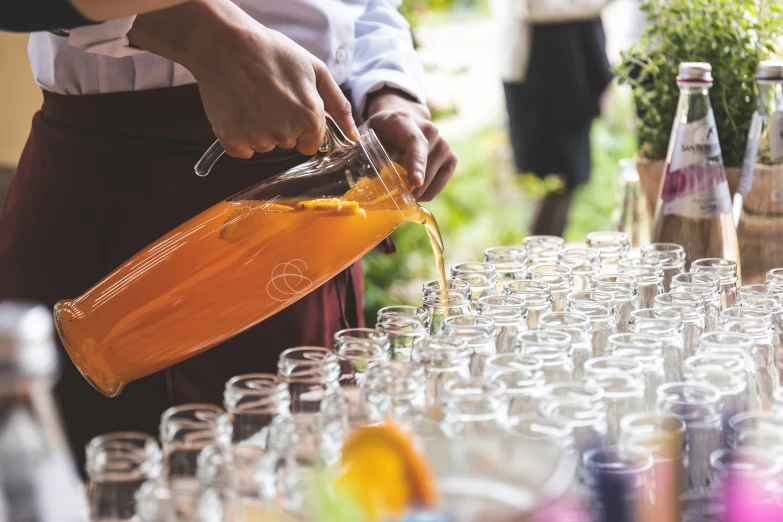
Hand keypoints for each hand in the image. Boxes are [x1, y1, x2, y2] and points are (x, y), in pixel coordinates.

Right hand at [128, 0, 358, 157]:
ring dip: (259, 129)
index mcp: (309, 117)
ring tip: (251, 98)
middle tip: (268, 96)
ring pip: (265, 146)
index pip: (311, 144)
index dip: (302, 126)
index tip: (289, 106)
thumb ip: (338, 106)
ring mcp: (259, 139)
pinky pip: (243, 149)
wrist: (224, 44)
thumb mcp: (315, 70)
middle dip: (281, 126)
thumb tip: (355, 136)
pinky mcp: (233, 142)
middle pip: (288, 144)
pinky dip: (239, 134)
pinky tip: (238, 109)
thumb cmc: (272, 53)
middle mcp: (286, 133)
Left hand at [362, 91, 456, 201]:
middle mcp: (430, 130)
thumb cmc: (380, 132)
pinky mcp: (451, 159)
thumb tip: (356, 171)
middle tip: (390, 195)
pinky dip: (424, 194)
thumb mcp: (366, 134)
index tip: (415, 182)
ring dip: (413, 191)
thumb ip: (360, 149)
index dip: (417, 163)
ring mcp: (444, 144)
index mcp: (406, 122)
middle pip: (423, 167)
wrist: (402, 122)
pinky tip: (412, 191)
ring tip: (399, 187)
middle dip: (407, 187)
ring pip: (430, 181)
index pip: (416, 142)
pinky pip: (438, 186)